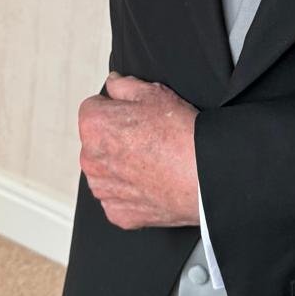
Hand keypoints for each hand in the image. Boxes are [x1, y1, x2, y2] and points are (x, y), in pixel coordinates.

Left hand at [78, 73, 199, 229]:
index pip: (93, 109)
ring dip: (120, 167)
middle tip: (146, 138)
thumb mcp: (153, 93)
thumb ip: (124, 85)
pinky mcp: (117, 212)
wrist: (204, 174)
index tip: (133, 115)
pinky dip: (130, 193)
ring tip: (150, 161)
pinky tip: (151, 182)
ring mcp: (103, 189)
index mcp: (93, 125)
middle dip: (114, 139)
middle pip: (96, 142)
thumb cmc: (181, 135)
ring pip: (105, 171)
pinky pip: (116, 199)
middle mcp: (90, 159)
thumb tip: (114, 83)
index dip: (115, 109)